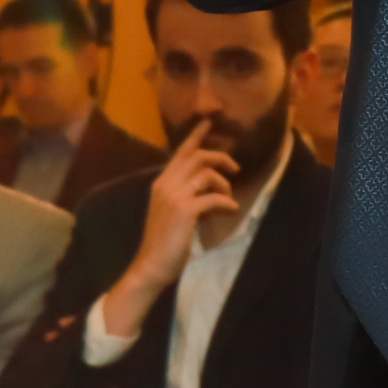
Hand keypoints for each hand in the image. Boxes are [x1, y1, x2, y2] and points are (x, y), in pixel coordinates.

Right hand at [94, 123, 243, 344]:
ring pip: (208, 175)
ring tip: (228, 200)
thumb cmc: (164, 242)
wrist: (152, 265)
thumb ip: (189, 196)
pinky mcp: (185, 210)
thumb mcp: (173, 212)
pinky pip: (214, 199)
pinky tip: (231, 210)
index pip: (181, 152)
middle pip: (198, 157)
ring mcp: (174, 196)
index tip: (209, 122)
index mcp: (161, 183)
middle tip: (235, 167)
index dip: (196, 136)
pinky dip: (227, 203)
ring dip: (224, 185)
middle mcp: (166, 184)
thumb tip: (214, 191)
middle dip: (221, 157)